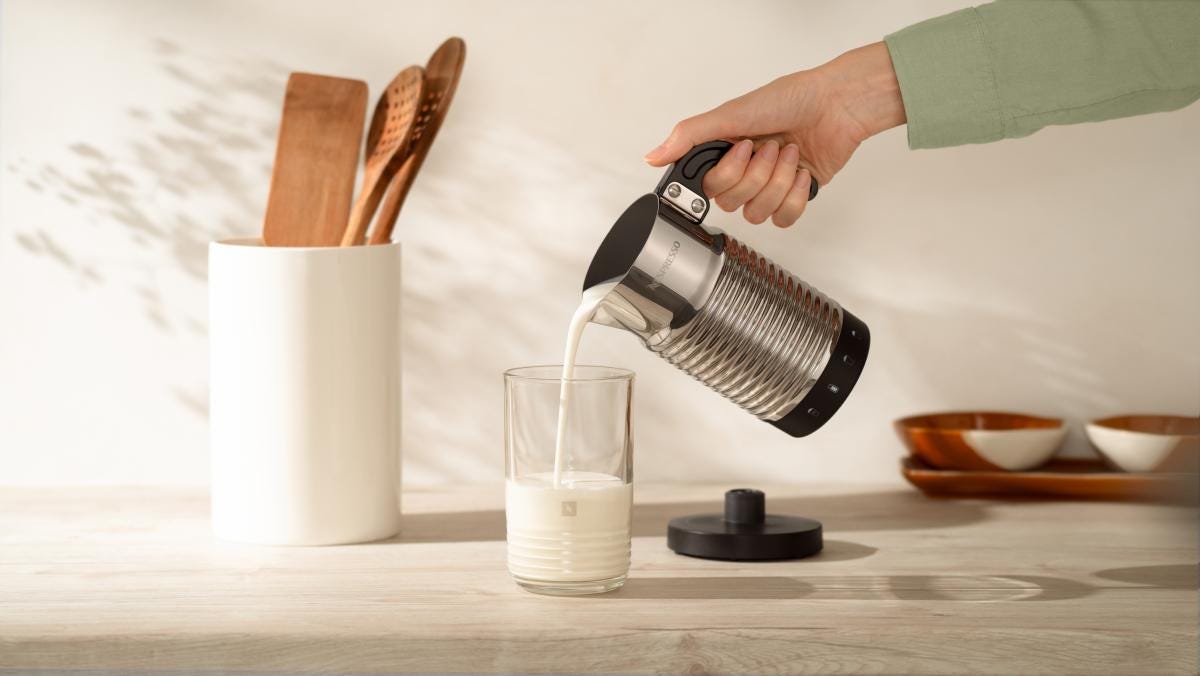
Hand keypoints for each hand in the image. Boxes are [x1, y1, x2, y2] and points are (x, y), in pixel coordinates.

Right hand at [644, 42, 905, 226]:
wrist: (836, 104)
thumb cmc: (790, 99)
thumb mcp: (731, 112)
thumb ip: (689, 136)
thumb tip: (653, 156)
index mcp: (724, 154)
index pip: (709, 189)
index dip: (729, 174)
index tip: (743, 148)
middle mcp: (743, 173)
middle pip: (733, 204)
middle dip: (758, 174)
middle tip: (770, 146)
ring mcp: (769, 187)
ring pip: (758, 214)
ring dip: (779, 182)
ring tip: (790, 154)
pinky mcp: (794, 197)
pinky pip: (784, 219)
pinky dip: (797, 195)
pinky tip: (803, 172)